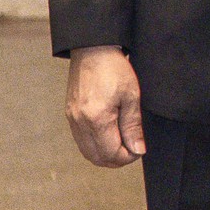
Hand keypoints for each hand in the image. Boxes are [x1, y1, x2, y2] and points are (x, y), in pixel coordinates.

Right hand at [66, 46, 145, 167]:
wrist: (93, 49)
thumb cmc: (114, 68)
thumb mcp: (132, 96)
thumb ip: (133, 126)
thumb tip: (138, 150)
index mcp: (96, 119)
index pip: (111, 153)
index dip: (128, 157)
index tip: (139, 150)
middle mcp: (80, 123)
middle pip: (97, 158)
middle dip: (116, 159)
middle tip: (132, 149)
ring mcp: (72, 119)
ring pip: (87, 151)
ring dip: (105, 154)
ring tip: (123, 143)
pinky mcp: (69, 114)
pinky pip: (81, 140)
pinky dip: (95, 144)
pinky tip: (109, 135)